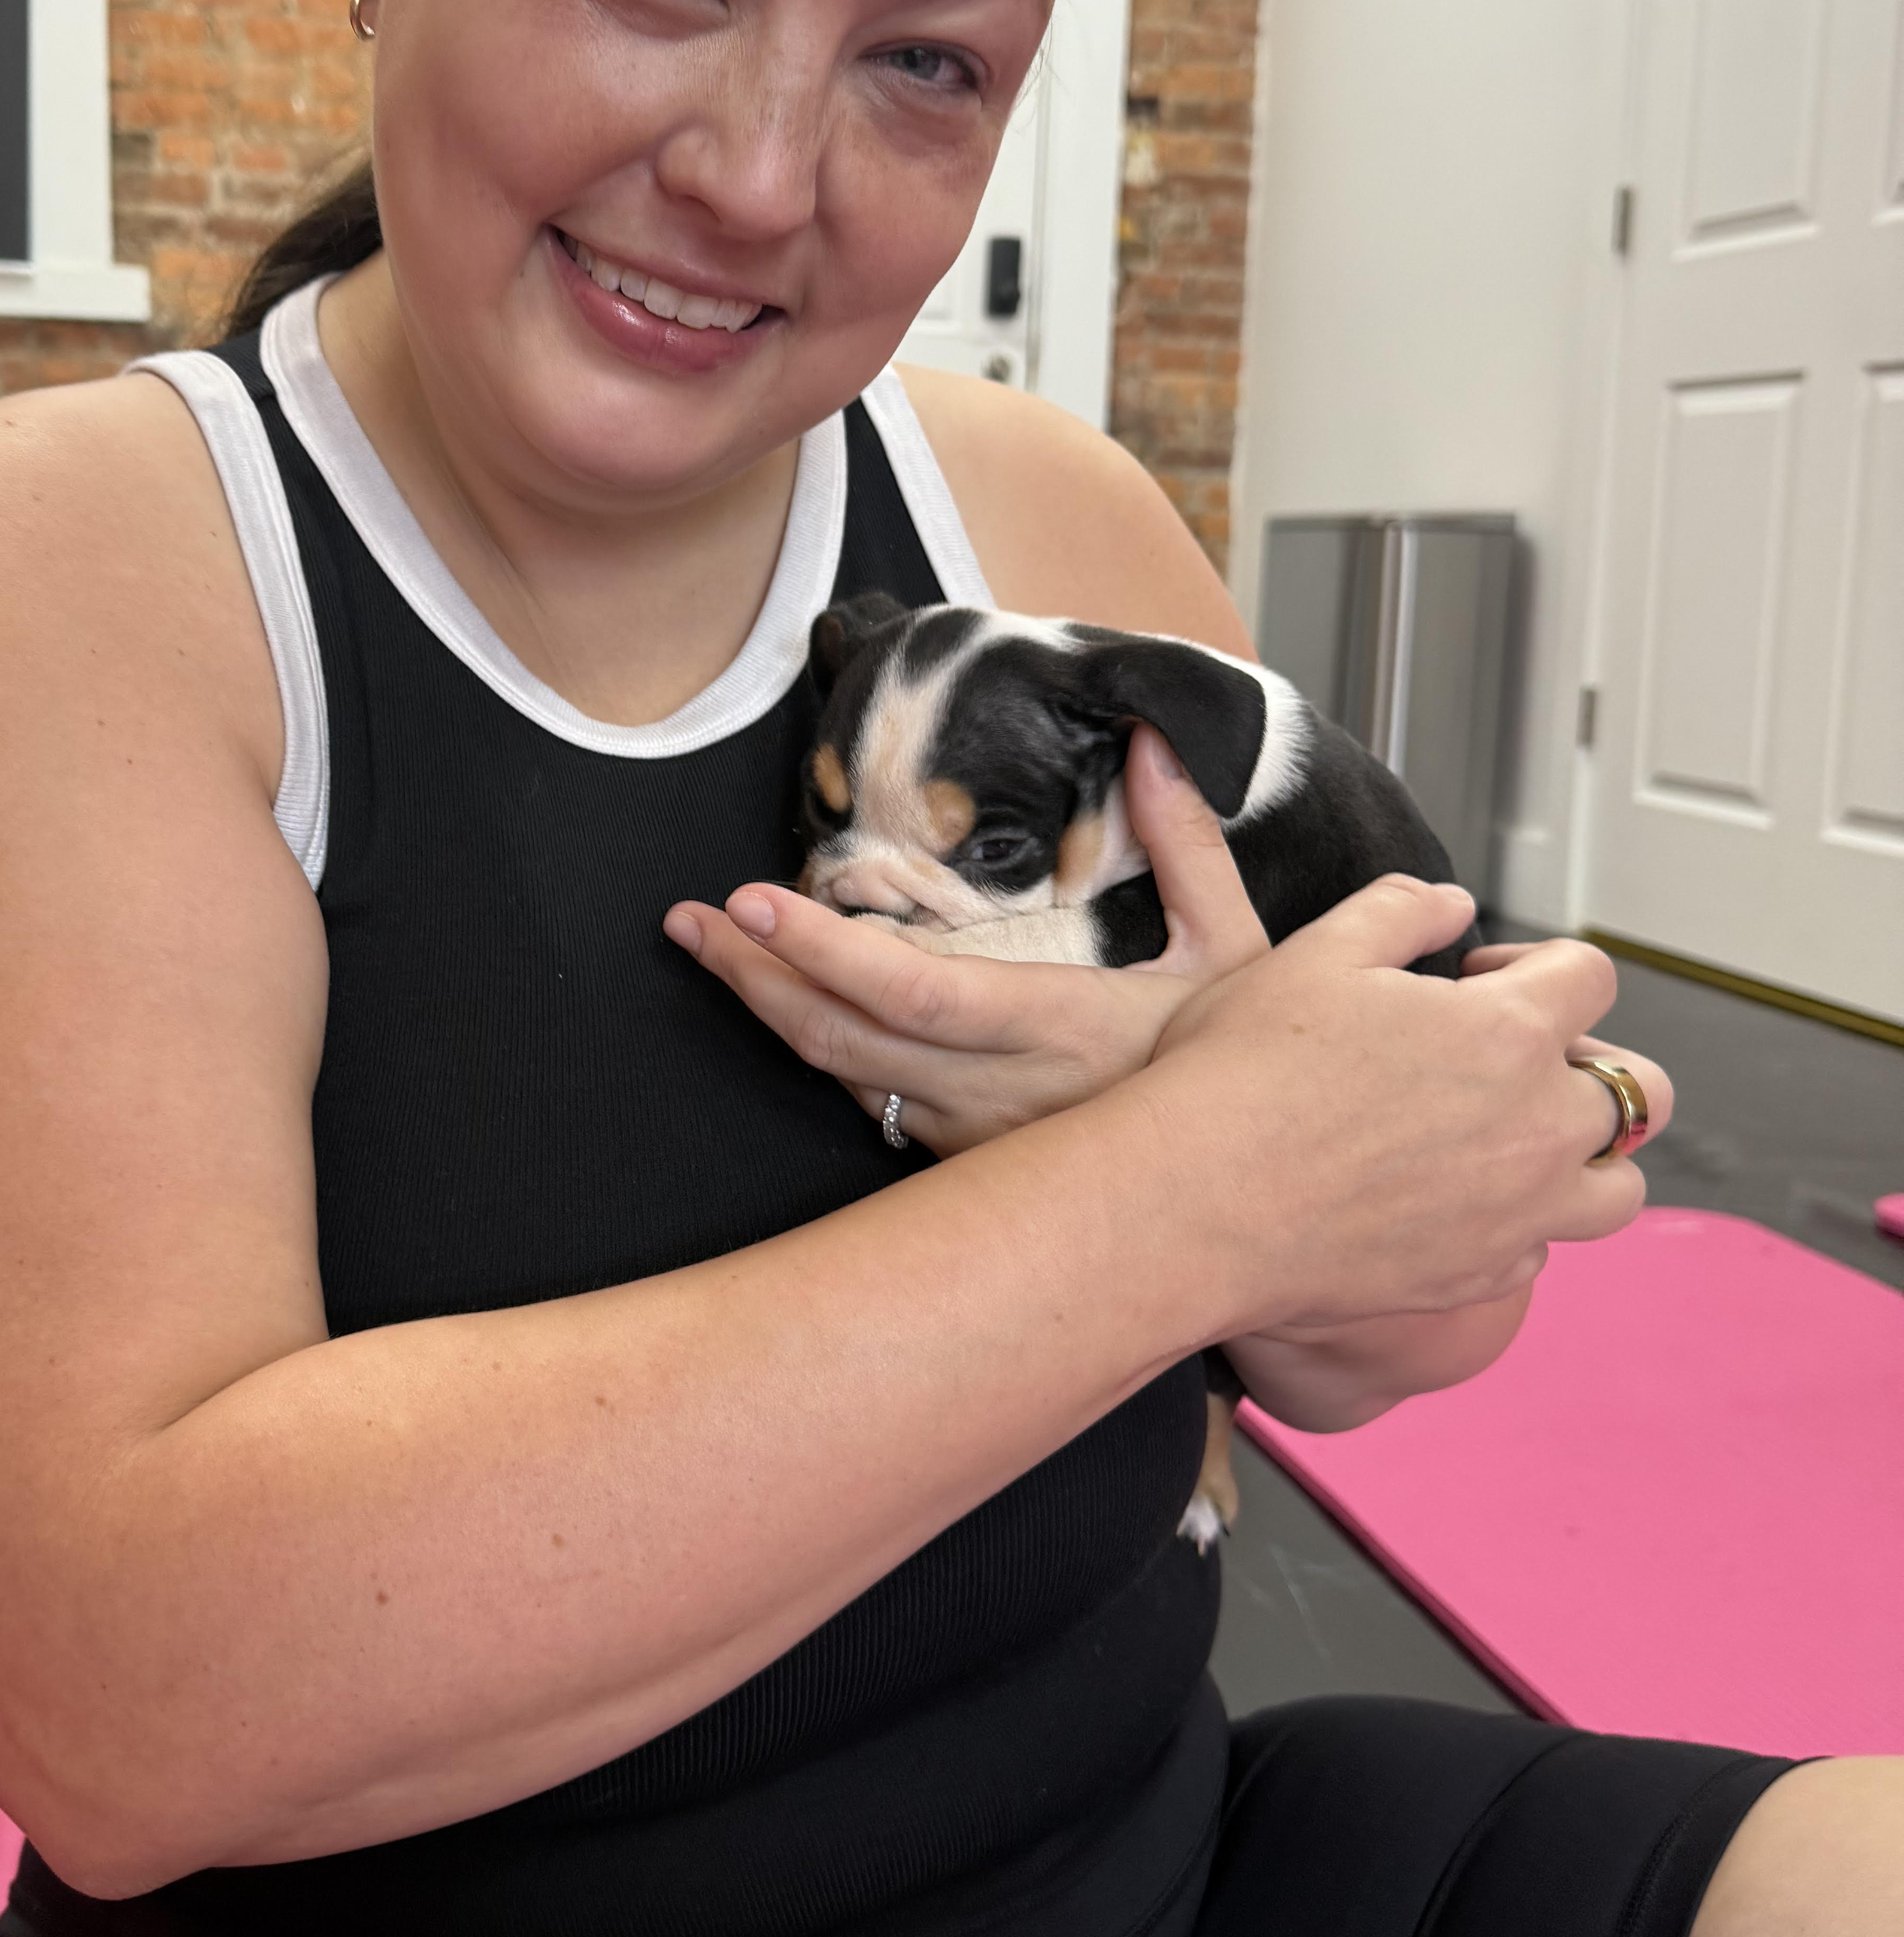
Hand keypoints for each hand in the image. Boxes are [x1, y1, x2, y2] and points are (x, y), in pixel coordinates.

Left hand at [663, 727, 1271, 1155]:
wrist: (1247, 1197)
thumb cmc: (1242, 1072)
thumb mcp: (1240, 952)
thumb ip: (1188, 843)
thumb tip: (1153, 739)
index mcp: (1058, 1030)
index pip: (911, 995)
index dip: (820, 954)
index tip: (749, 902)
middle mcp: (999, 1096)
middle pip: (842, 1040)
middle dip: (753, 976)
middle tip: (689, 920)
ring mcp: (971, 1140)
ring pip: (842, 1076)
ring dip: (767, 1009)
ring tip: (708, 945)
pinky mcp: (959, 1165)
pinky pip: (869, 1100)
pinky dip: (818, 1048)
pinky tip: (782, 1001)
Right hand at [1145, 885, 1673, 1356]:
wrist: (1192, 1206)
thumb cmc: (1240, 1077)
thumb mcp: (1314, 954)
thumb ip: (1400, 912)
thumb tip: (1453, 905)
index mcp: (1507, 1032)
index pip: (1591, 976)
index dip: (1538, 963)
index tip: (1478, 978)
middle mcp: (1538, 1128)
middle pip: (1640, 1089)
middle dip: (1590, 1061)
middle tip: (1511, 1060)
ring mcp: (1518, 1213)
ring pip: (1617, 1188)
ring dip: (1583, 1158)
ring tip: (1511, 1143)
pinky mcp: (1478, 1276)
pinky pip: (1539, 1250)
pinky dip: (1516, 1224)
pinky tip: (1449, 1203)